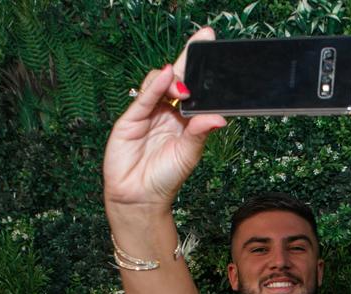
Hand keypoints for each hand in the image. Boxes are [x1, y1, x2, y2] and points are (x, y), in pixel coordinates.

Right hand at [103, 27, 225, 212]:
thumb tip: (219, 118)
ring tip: (184, 79)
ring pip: (159, 84)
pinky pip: (144, 98)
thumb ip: (200, 132)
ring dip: (174, 77)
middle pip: (177, 79)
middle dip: (189, 58)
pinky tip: (165, 77)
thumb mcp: (189, 153)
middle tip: (204, 39)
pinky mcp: (131, 119)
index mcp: (183, 119)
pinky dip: (154, 87)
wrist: (140, 199)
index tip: (211, 47)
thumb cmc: (166, 179)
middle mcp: (166, 112)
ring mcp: (147, 114)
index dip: (199, 68)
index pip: (192, 87)